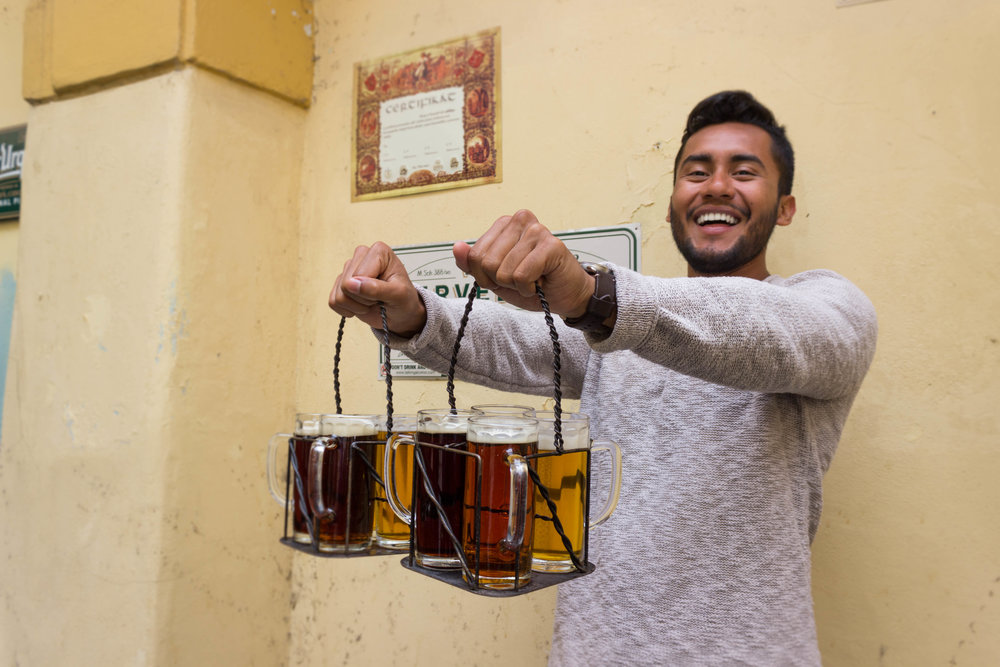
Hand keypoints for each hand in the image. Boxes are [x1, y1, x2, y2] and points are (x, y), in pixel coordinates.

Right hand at [328, 242, 426, 336]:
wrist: (401, 314)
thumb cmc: (404, 300)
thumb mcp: (398, 295)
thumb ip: (377, 288)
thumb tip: (352, 283)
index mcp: (378, 252)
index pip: (359, 275)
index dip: (370, 291)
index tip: (385, 292)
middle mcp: (362, 256)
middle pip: (346, 284)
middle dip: (363, 299)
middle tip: (378, 298)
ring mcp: (350, 269)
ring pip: (339, 295)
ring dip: (356, 305)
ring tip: (371, 301)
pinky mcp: (341, 283)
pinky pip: (333, 301)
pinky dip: (347, 309)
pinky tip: (360, 305)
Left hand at [453, 209, 593, 317]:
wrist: (565, 296)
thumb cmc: (533, 283)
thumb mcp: (495, 277)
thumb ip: (473, 263)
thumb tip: (456, 247)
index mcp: (504, 223)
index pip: (475, 256)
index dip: (486, 276)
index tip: (506, 276)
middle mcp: (520, 220)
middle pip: (487, 263)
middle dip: (501, 281)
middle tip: (522, 278)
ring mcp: (536, 230)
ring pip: (504, 271)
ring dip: (517, 285)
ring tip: (533, 278)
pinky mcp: (551, 245)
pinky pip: (521, 275)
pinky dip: (528, 287)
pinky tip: (541, 280)